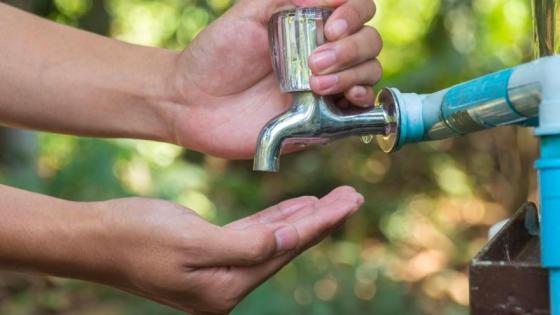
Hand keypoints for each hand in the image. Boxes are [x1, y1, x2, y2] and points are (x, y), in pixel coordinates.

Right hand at [89, 186, 362, 314]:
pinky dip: (275, 222)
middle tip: (352, 197)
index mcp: (226, 287)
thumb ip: (245, 246)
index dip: (320, 223)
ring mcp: (218, 273)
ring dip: (302, 220)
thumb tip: (286, 241)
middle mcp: (227, 286)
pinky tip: (293, 210)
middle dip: (321, 221)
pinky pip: (253, 238)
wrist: (91, 239)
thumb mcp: (191, 240)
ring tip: (331, 203)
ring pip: (273, 242)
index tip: (349, 202)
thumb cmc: (135, 236)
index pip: (285, 248)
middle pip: (286, 247)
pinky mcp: (209, 257)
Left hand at [171, 0, 381, 158]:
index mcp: (310, 26)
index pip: (357, 11)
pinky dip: (362, 101)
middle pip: (369, 43)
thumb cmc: (216, 55)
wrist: (192, 103)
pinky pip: (359, 111)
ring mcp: (326, 88)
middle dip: (350, 49)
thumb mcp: (247, 13)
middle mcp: (324, 55)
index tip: (331, 27)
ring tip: (315, 83)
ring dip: (353, 75)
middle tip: (314, 61)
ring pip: (369, 73)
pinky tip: (346, 97)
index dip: (354, 14)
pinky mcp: (322, 120)